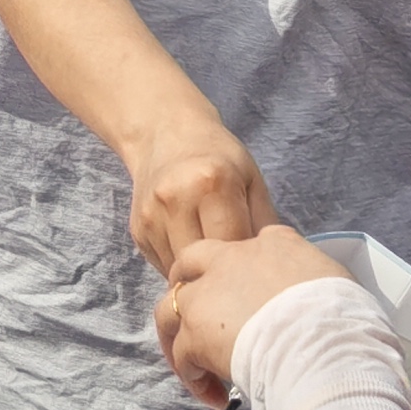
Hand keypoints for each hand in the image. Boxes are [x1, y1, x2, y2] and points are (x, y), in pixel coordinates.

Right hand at [122, 108, 276, 269]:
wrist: (165, 135)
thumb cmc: (218, 158)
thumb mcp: (252, 179)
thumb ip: (265, 223)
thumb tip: (272, 267)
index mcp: (211, 183)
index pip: (233, 244)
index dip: (248, 260)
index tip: (257, 261)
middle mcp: (175, 200)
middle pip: (204, 262)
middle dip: (224, 273)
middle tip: (239, 270)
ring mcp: (152, 217)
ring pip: (182, 272)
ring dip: (201, 275)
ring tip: (216, 260)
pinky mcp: (138, 232)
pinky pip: (165, 267)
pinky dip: (183, 268)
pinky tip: (194, 249)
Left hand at [154, 225, 344, 409]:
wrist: (325, 346)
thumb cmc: (344, 321)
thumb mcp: (337, 282)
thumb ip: (315, 281)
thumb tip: (318, 299)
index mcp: (273, 244)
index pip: (245, 246)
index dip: (240, 272)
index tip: (248, 298)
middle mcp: (232, 259)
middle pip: (190, 262)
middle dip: (188, 288)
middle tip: (200, 321)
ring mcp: (208, 294)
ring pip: (170, 307)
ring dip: (179, 337)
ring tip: (197, 366)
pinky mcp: (196, 333)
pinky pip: (181, 356)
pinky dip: (193, 377)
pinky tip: (212, 395)